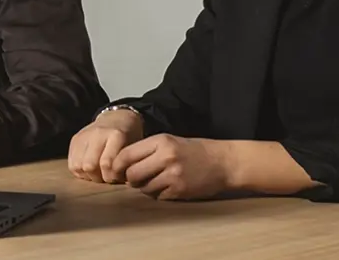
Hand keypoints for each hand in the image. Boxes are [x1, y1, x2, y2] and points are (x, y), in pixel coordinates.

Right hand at [67, 108, 144, 183]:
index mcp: (116, 135)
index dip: (111, 177)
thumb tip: (121, 183)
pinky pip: (71, 163)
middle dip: (97, 178)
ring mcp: (84, 135)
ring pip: (77, 166)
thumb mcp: (133, 148)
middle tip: (106, 177)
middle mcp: (97, 134)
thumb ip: (127, 164)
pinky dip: (79, 172)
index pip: (106, 163)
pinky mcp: (75, 139)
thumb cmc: (128, 138)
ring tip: (97, 174)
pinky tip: (89, 170)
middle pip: (89, 166)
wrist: (116, 118)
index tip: (116, 178)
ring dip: (87, 176)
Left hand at [115, 134, 229, 199]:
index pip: (127, 154)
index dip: (118, 165)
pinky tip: (166, 187)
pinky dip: (158, 194)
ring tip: (153, 182)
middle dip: (130, 179)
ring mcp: (173, 175)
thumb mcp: (169, 141)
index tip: (116, 170)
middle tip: (134, 179)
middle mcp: (165, 157)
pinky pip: (159, 196)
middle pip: (132, 174)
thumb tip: (122, 163)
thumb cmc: (194, 150)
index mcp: (160, 141)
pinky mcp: (180, 190)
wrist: (222, 162)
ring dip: (144, 188)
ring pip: (144, 188)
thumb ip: (147, 150)